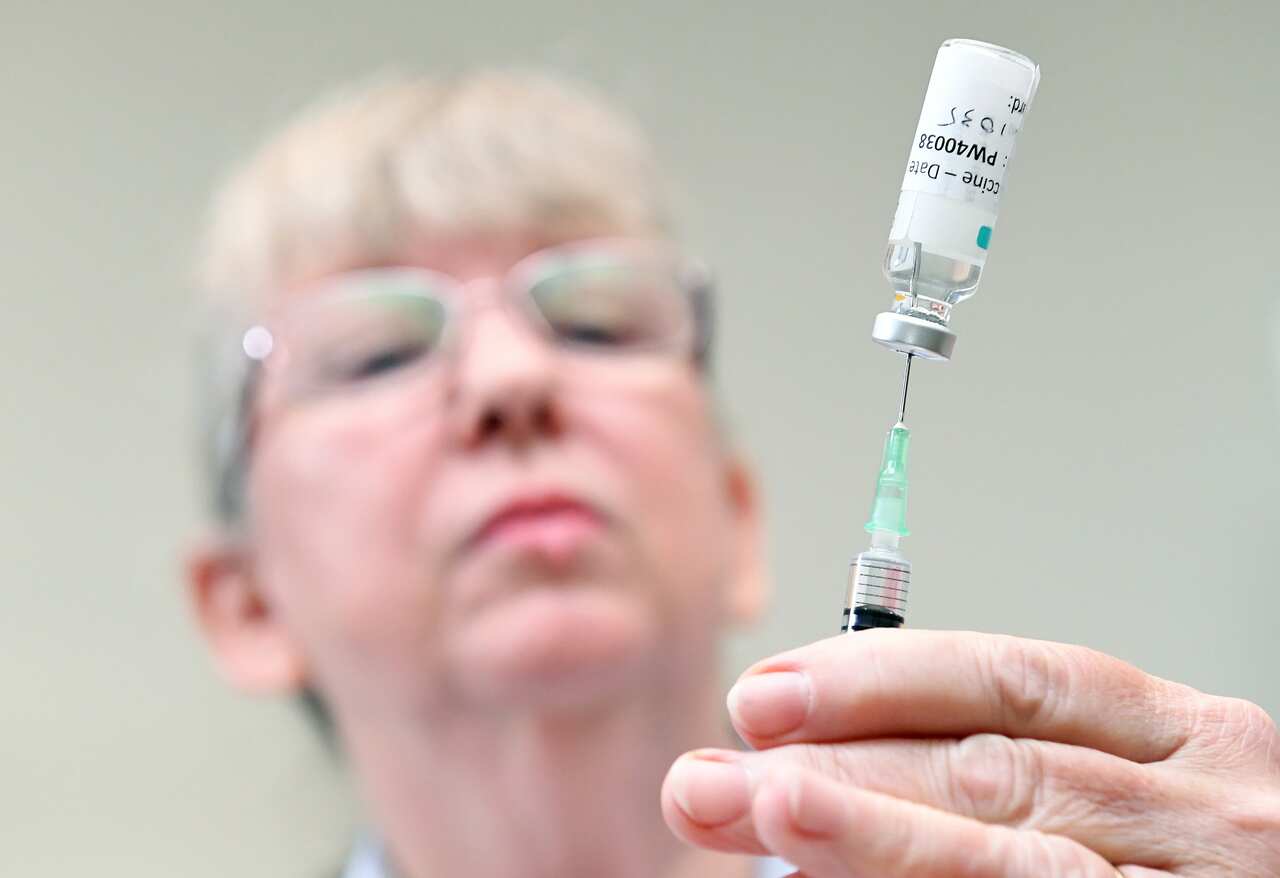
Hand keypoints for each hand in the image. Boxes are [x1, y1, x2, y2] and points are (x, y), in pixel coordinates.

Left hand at [663, 630, 1279, 875]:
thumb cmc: (1183, 868)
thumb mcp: (1121, 793)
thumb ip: (992, 767)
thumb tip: (809, 761)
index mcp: (1183, 735)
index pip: (1010, 679)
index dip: (874, 681)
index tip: (763, 696)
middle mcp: (1212, 808)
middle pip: (994, 770)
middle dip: (840, 766)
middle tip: (715, 777)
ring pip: (1013, 858)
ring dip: (871, 836)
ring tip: (762, 814)